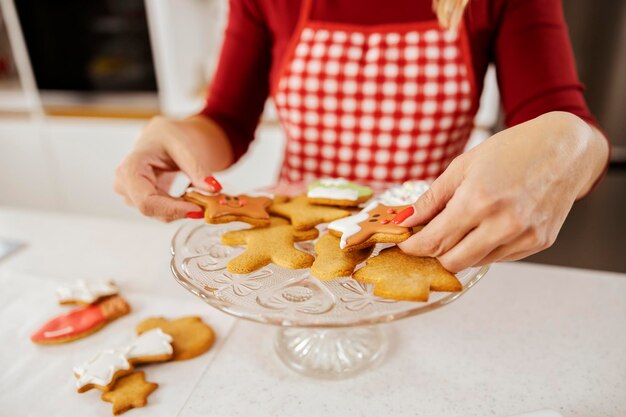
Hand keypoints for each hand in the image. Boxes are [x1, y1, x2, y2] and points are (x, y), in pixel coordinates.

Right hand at [114, 115, 232, 221]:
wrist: (164, 137)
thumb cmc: (168, 136)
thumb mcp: (185, 147)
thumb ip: (198, 170)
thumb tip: (214, 189)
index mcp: (130, 167)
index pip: (147, 201)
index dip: (173, 209)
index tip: (199, 210)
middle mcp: (124, 184)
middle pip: (152, 210)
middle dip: (180, 210)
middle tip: (206, 203)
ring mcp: (130, 194)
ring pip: (158, 214)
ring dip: (181, 209)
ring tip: (197, 193)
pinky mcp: (140, 200)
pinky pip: (162, 212)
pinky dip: (179, 207)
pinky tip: (189, 197)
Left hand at [394, 111, 608, 271]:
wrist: (564, 148)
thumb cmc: (512, 150)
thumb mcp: (463, 166)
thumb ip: (432, 198)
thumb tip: (406, 220)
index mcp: (479, 201)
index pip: (434, 241)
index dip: (413, 247)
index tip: (404, 244)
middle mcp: (503, 224)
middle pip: (452, 262)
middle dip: (433, 254)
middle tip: (426, 239)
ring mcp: (524, 237)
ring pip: (475, 262)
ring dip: (460, 250)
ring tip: (460, 225)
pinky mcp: (539, 243)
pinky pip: (499, 257)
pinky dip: (484, 248)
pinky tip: (487, 225)